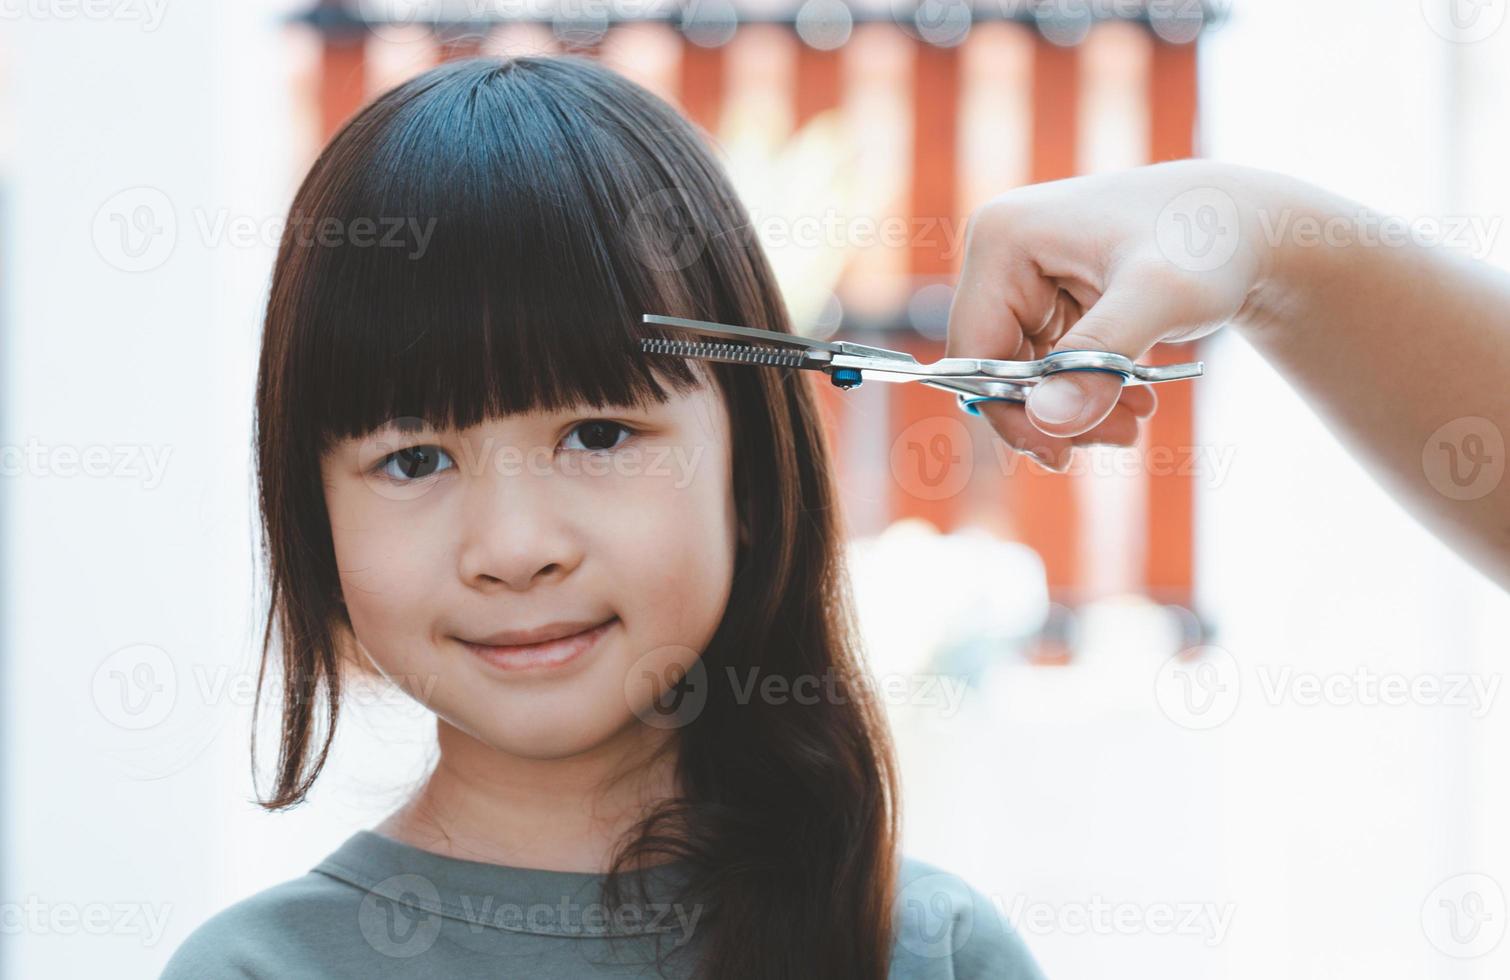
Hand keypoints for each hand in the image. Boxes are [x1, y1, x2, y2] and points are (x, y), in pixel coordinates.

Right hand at [944, 159, 1271, 470]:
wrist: (1248, 220)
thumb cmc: (1209, 242)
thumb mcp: (1161, 298)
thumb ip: (1100, 358)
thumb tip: (1048, 424)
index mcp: (1002, 238)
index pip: (976, 351)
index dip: (1010, 411)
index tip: (1062, 455)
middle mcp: (1000, 249)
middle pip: (996, 365)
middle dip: (1053, 411)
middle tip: (1119, 436)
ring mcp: (1022, 271)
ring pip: (1023, 371)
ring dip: (1074, 406)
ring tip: (1134, 419)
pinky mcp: (1047, 292)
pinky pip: (1048, 361)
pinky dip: (1086, 387)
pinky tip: (1133, 395)